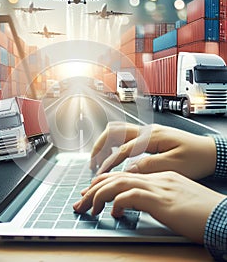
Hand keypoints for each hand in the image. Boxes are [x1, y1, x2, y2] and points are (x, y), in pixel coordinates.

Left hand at [73, 171, 225, 242]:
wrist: (222, 215)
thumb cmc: (201, 211)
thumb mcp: (175, 200)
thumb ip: (155, 196)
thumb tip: (135, 201)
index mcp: (158, 176)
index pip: (124, 175)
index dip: (104, 183)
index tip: (91, 193)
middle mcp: (156, 178)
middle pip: (116, 177)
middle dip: (94, 188)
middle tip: (81, 201)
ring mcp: (158, 187)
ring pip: (118, 183)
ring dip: (99, 195)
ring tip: (88, 207)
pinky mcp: (161, 200)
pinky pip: (130, 196)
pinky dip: (117, 203)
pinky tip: (114, 214)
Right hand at [91, 122, 216, 179]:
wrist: (211, 152)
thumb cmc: (197, 157)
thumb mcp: (173, 165)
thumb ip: (148, 166)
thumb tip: (128, 169)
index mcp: (152, 136)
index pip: (123, 148)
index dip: (110, 162)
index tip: (101, 173)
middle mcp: (147, 130)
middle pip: (114, 131)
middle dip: (100, 146)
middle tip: (92, 162)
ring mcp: (147, 132)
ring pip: (118, 131)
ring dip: (105, 143)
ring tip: (99, 159)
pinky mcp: (149, 137)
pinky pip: (125, 136)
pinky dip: (114, 145)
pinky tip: (113, 155)